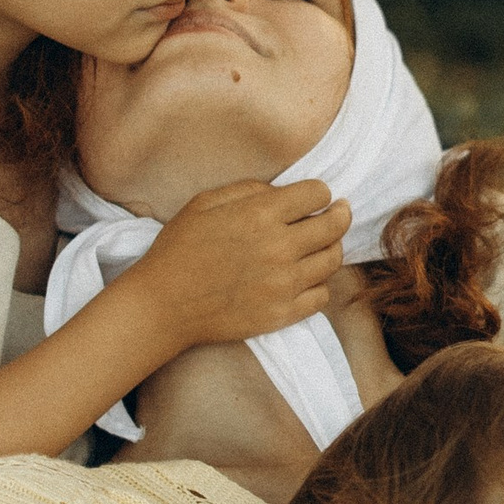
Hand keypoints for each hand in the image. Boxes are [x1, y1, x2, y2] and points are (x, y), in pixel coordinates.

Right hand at [117, 177, 351, 353]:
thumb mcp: (206, 201)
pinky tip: (307, 278)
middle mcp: (279, 247)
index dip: (319, 192)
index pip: (317, 194)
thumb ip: (249, 189)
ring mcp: (283, 283)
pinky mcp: (282, 313)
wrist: (163, 304)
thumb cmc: (179, 248)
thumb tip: (282, 192)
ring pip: (332, 260)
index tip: (316, 197)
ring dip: (332, 248)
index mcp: (261, 214)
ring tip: (322, 245)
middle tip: (338, 213)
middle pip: (334, 226)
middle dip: (339, 214)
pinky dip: (319, 284)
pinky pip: (321, 296)